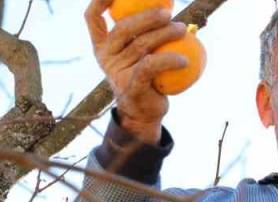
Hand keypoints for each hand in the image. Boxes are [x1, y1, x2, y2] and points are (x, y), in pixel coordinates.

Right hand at [85, 0, 188, 142]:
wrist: (142, 113)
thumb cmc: (144, 76)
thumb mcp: (136, 53)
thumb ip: (141, 33)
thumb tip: (164, 6)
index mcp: (102, 45)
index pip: (93, 18)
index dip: (100, 0)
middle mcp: (105, 57)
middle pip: (123, 28)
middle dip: (147, 16)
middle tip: (168, 12)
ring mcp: (117, 72)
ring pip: (142, 45)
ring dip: (166, 34)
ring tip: (182, 30)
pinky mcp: (132, 85)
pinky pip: (152, 65)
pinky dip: (170, 59)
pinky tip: (184, 59)